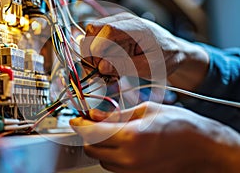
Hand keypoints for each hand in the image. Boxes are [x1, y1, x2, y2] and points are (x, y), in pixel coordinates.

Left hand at [70, 101, 239, 172]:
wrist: (201, 146)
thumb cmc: (179, 124)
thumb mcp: (146, 109)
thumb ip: (116, 114)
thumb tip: (94, 115)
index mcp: (130, 137)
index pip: (91, 133)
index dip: (79, 125)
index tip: (75, 119)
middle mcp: (128, 158)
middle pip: (91, 149)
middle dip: (88, 135)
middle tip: (93, 122)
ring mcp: (133, 170)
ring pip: (101, 159)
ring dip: (100, 145)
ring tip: (111, 132)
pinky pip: (114, 166)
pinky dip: (111, 155)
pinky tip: (122, 143)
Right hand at [81, 12, 208, 89]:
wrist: (174, 49)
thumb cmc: (166, 57)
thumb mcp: (150, 66)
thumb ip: (125, 66)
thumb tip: (101, 68)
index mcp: (136, 27)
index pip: (106, 30)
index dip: (97, 48)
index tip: (99, 67)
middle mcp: (123, 21)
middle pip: (93, 31)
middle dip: (91, 53)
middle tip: (101, 72)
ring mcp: (117, 24)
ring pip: (91, 36)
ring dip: (93, 55)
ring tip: (107, 71)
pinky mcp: (114, 31)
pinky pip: (96, 40)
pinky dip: (97, 55)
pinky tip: (108, 66)